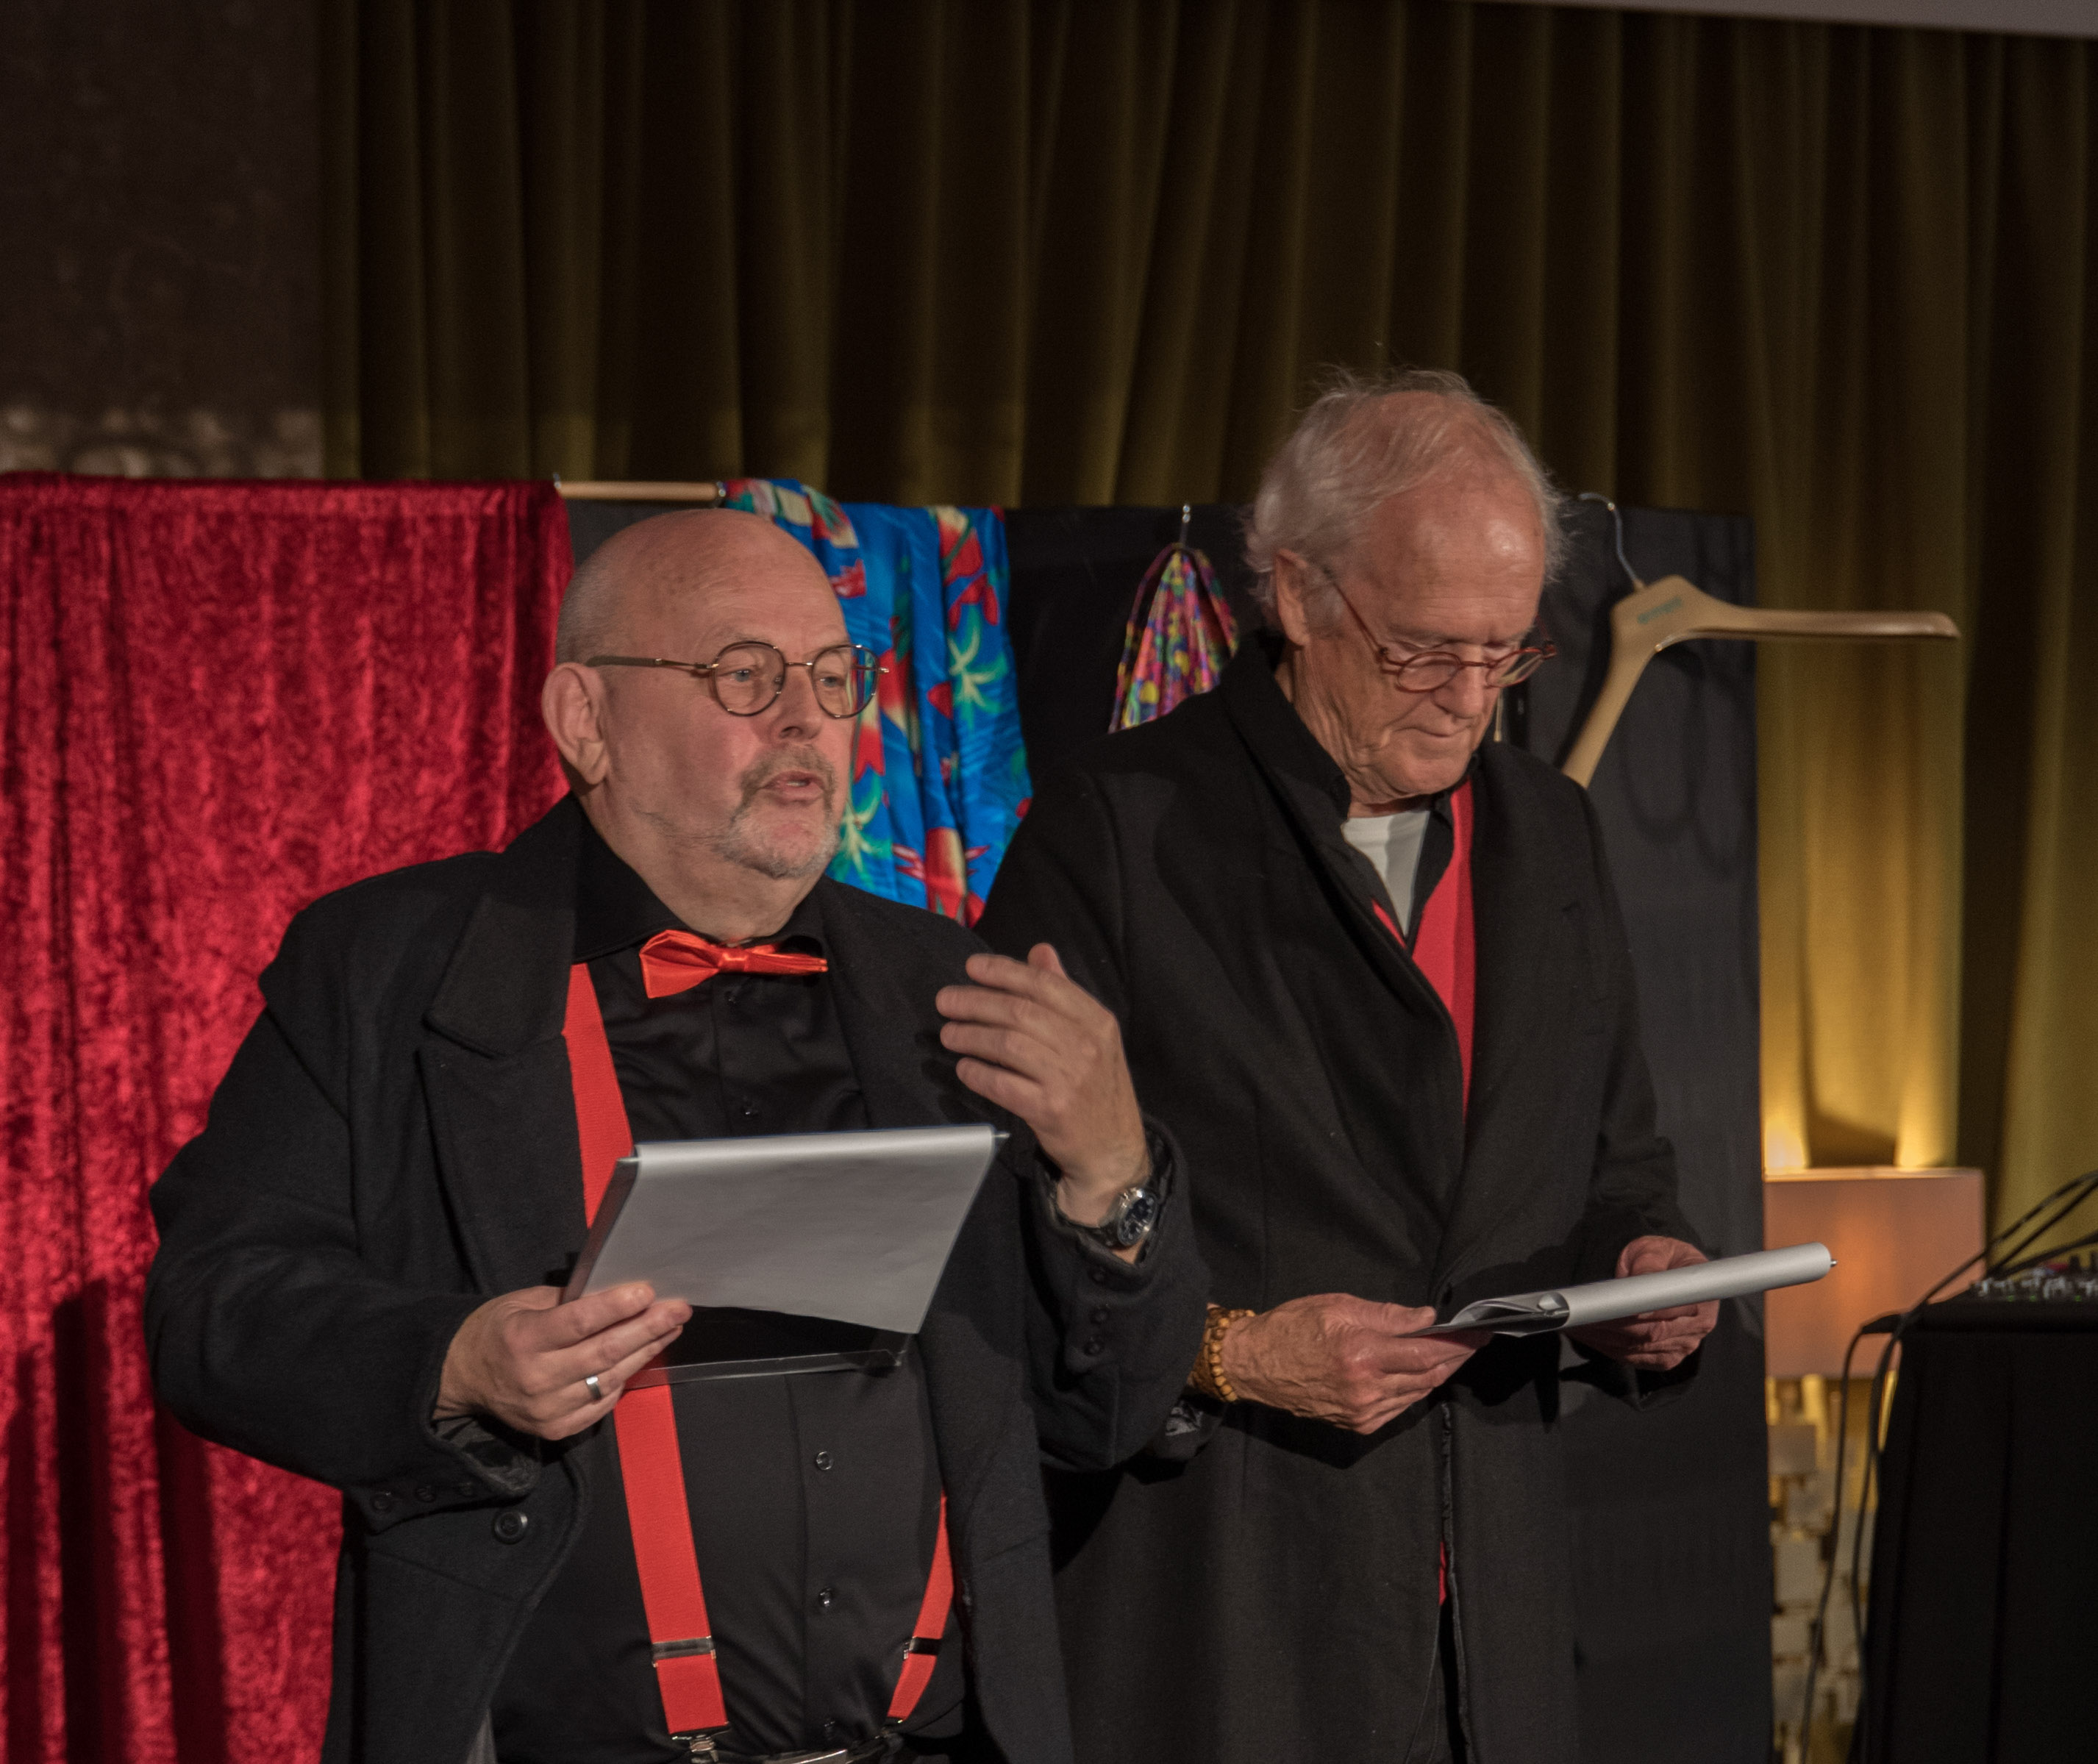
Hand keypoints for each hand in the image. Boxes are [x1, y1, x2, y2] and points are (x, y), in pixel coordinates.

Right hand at [435, 1282, 690, 1440]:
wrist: (463, 1380)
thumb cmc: (497, 1331)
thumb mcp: (520, 1303)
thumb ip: (566, 1300)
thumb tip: (614, 1291)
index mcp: (523, 1339)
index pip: (579, 1322)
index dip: (617, 1307)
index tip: (649, 1291)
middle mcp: (536, 1377)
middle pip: (604, 1352)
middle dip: (648, 1328)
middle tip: (678, 1309)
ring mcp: (547, 1409)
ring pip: (610, 1378)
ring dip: (646, 1351)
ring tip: (670, 1327)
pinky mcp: (557, 1429)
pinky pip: (603, 1403)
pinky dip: (625, 1378)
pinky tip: (642, 1355)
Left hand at [937, 945, 1148, 1220]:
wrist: (1113, 1150)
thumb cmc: (1096, 1088)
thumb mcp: (1094, 1036)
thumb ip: (1064, 992)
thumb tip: (1040, 951)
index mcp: (1097, 1021)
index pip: (1044, 985)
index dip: (1003, 972)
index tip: (972, 968)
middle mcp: (1086, 1045)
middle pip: (1020, 1011)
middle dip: (975, 1002)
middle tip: (946, 1001)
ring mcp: (1069, 1078)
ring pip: (1007, 1044)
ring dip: (971, 1035)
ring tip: (949, 1034)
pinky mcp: (1051, 1109)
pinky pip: (1004, 1084)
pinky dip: (979, 1074)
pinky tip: (964, 1068)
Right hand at [1219, 1293, 1488, 1434]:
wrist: (1254, 1364)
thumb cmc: (1292, 1326)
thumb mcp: (1337, 1305)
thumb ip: (1386, 1314)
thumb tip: (1428, 1319)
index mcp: (1361, 1353)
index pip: (1426, 1352)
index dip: (1457, 1344)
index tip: (1477, 1333)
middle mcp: (1366, 1388)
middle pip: (1428, 1375)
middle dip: (1454, 1357)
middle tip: (1473, 1342)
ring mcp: (1362, 1411)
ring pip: (1417, 1393)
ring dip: (1437, 1374)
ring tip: (1452, 1355)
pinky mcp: (1357, 1423)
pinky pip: (1399, 1407)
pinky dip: (1414, 1389)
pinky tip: (1419, 1374)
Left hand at [1566, 1235, 1717, 1370]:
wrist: (1663, 1269)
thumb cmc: (1661, 1257)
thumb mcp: (1655, 1250)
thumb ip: (1650, 1264)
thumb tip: (1642, 1281)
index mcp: (1702, 1301)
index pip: (1668, 1314)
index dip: (1638, 1313)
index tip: (1611, 1309)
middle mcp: (1696, 1329)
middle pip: (1650, 1334)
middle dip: (1612, 1326)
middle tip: (1582, 1317)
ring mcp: (1681, 1347)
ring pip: (1638, 1348)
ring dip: (1603, 1339)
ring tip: (1576, 1324)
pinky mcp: (1664, 1357)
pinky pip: (1634, 1358)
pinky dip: (1607, 1348)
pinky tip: (1588, 1336)